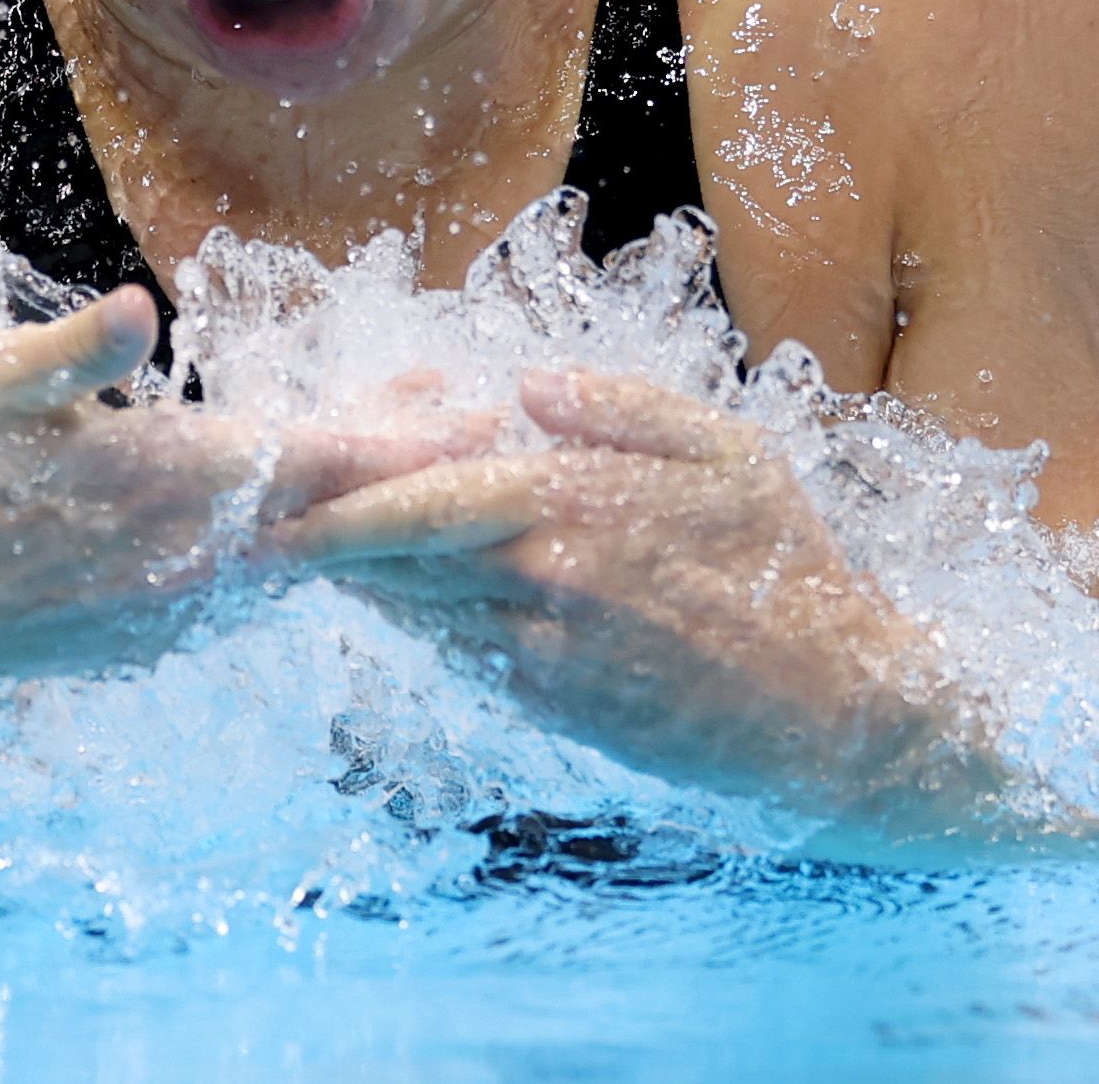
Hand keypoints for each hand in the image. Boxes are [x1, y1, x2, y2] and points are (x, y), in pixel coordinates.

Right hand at [0, 287, 470, 741]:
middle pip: (336, 506)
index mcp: (168, 481)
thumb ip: (71, 351)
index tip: (478, 406)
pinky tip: (310, 511)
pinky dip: (298, 539)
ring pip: (303, 546)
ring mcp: (182, 603)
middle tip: (485, 420)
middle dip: (411, 461)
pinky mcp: (159, 632)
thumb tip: (141, 310)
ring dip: (358, 500)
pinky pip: (255, 579)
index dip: (405, 430)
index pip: (321, 456)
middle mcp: (194, 554)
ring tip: (414, 445)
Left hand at [269, 369, 975, 815]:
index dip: (341, 498)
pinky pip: (459, 655)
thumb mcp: (731, 453)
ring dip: (360, 583)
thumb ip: (622, 406)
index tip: (278, 494)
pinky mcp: (554, 705)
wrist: (841, 717)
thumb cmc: (794, 570)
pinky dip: (418, 625)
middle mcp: (548, 577)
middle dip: (325, 538)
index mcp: (581, 500)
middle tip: (257, 521)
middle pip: (399, 555)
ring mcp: (546, 650)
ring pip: (419, 607)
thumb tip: (527, 381)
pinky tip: (397, 602)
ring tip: (303, 552)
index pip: (425, 492)